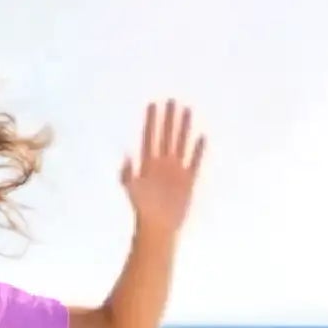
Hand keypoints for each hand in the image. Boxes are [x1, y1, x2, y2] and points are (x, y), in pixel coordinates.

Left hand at [122, 100, 205, 236]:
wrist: (158, 227)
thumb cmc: (142, 210)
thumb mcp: (131, 189)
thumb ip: (128, 172)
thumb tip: (126, 155)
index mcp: (147, 164)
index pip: (150, 137)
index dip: (151, 121)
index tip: (153, 104)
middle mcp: (162, 164)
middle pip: (166, 136)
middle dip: (168, 119)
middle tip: (171, 100)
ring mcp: (175, 171)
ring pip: (181, 144)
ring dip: (184, 128)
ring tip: (187, 110)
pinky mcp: (188, 181)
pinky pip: (194, 162)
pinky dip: (198, 151)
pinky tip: (201, 137)